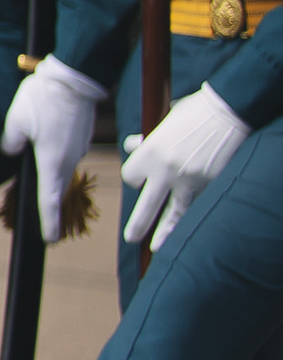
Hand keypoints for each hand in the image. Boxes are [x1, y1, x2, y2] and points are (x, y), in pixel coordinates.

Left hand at [0, 55, 104, 243]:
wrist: (74, 77)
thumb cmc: (43, 99)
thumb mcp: (15, 120)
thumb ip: (10, 142)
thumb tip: (11, 151)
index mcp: (52, 161)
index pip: (50, 199)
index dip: (48, 221)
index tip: (49, 240)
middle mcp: (69, 159)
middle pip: (57, 186)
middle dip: (50, 203)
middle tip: (44, 219)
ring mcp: (79, 148)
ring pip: (62, 168)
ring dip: (52, 175)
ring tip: (39, 177)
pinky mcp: (82, 136)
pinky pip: (67, 153)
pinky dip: (57, 157)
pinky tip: (46, 145)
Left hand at [122, 86, 250, 249]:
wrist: (228, 111)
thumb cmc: (193, 112)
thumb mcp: (164, 122)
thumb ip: (148, 140)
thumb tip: (132, 145)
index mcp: (150, 152)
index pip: (130, 177)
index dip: (135, 177)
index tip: (140, 178)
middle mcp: (167, 171)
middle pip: (146, 206)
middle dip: (138, 225)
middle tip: (132, 238)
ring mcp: (190, 181)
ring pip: (174, 215)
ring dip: (165, 233)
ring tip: (157, 248)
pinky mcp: (211, 185)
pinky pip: (197, 207)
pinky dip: (191, 219)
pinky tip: (187, 232)